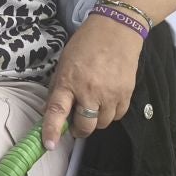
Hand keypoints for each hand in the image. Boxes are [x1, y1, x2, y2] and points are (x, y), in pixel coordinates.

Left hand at [41, 15, 141, 148]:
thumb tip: (49, 112)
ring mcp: (110, 94)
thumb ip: (57, 89)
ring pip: (102, 124)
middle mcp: (89, 91)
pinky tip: (106, 101)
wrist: (116, 31)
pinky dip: (110, 114)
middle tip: (76, 124)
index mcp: (68, 81)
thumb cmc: (85, 45)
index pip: (57, 111)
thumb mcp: (64, 64)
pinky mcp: (127, 94)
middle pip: (85, 126)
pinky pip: (117, 116)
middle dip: (79, 130)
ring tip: (92, 106)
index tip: (49, 145)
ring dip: (95, 121)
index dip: (52, 130)